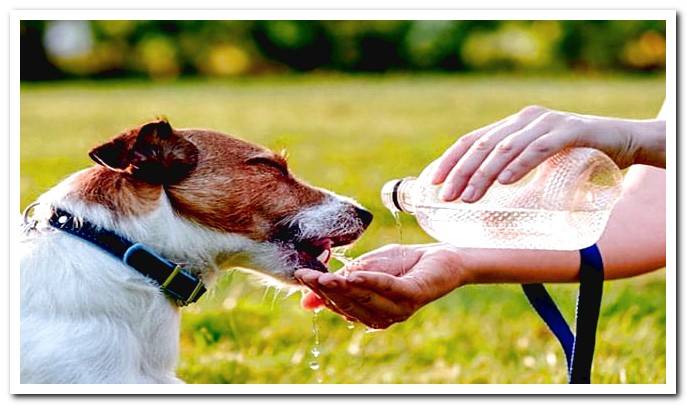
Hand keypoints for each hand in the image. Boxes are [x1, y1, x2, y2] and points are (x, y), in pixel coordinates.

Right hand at [295, 243, 465, 329]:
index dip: (319, 292)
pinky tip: (355, 275)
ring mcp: (399, 308)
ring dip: (344, 288)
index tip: (300, 275)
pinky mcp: (414, 294)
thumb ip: (340, 284)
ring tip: (324, 277)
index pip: (339, 305)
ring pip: (365, 299)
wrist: (443, 256)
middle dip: (326, 290)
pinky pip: (388, 288)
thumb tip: (305, 304)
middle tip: (307, 275)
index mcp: (370, 313)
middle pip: (349, 305)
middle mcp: (384, 316)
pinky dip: (371, 282)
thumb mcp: (364, 270)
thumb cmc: (404, 263)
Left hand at [432, 105, 665, 202]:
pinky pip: (539, 148)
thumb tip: (483, 203)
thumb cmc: (579, 160)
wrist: (628, 143)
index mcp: (514, 125)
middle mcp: (526, 119)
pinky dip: (520, 165)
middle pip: (484, 145)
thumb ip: (515, 174)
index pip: (472, 140)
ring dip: (484, 174)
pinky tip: (506, 182)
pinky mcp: (572, 131)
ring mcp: (548, 123)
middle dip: (461, 172)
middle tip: (448, 197)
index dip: (450, 160)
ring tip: (469, 197)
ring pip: (506, 147)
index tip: (434, 182)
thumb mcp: (540, 167)